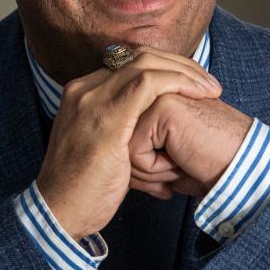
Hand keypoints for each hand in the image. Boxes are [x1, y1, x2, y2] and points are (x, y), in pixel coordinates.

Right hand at [36, 47, 221, 239]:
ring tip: (210, 89)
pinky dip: (179, 83)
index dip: (166, 69)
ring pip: (147, 63)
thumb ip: (120, 129)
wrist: (60, 213)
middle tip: (207, 83)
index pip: (130, 63)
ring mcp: (93, 99)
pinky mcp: (108, 114)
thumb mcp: (101, 148)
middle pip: (140, 57)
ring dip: (185, 72)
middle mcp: (85, 88)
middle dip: (180, 65)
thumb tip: (154, 129)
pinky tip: (198, 94)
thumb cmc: (85, 190)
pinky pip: (149, 83)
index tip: (193, 85)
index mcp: (82, 93)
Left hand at [128, 93, 251, 198]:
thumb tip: (111, 159)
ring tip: (182, 164)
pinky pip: (136, 152)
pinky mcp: (162, 107)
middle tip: (178, 168)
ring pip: (124, 148)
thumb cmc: (207, 165)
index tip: (171, 168)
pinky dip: (158, 168)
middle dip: (143, 169)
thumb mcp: (163, 155)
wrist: (241, 169)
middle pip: (119, 142)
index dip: (142, 165)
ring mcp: (156, 94)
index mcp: (149, 97)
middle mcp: (150, 91)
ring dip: (151, 171)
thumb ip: (136, 146)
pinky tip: (183, 161)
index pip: (120, 137)